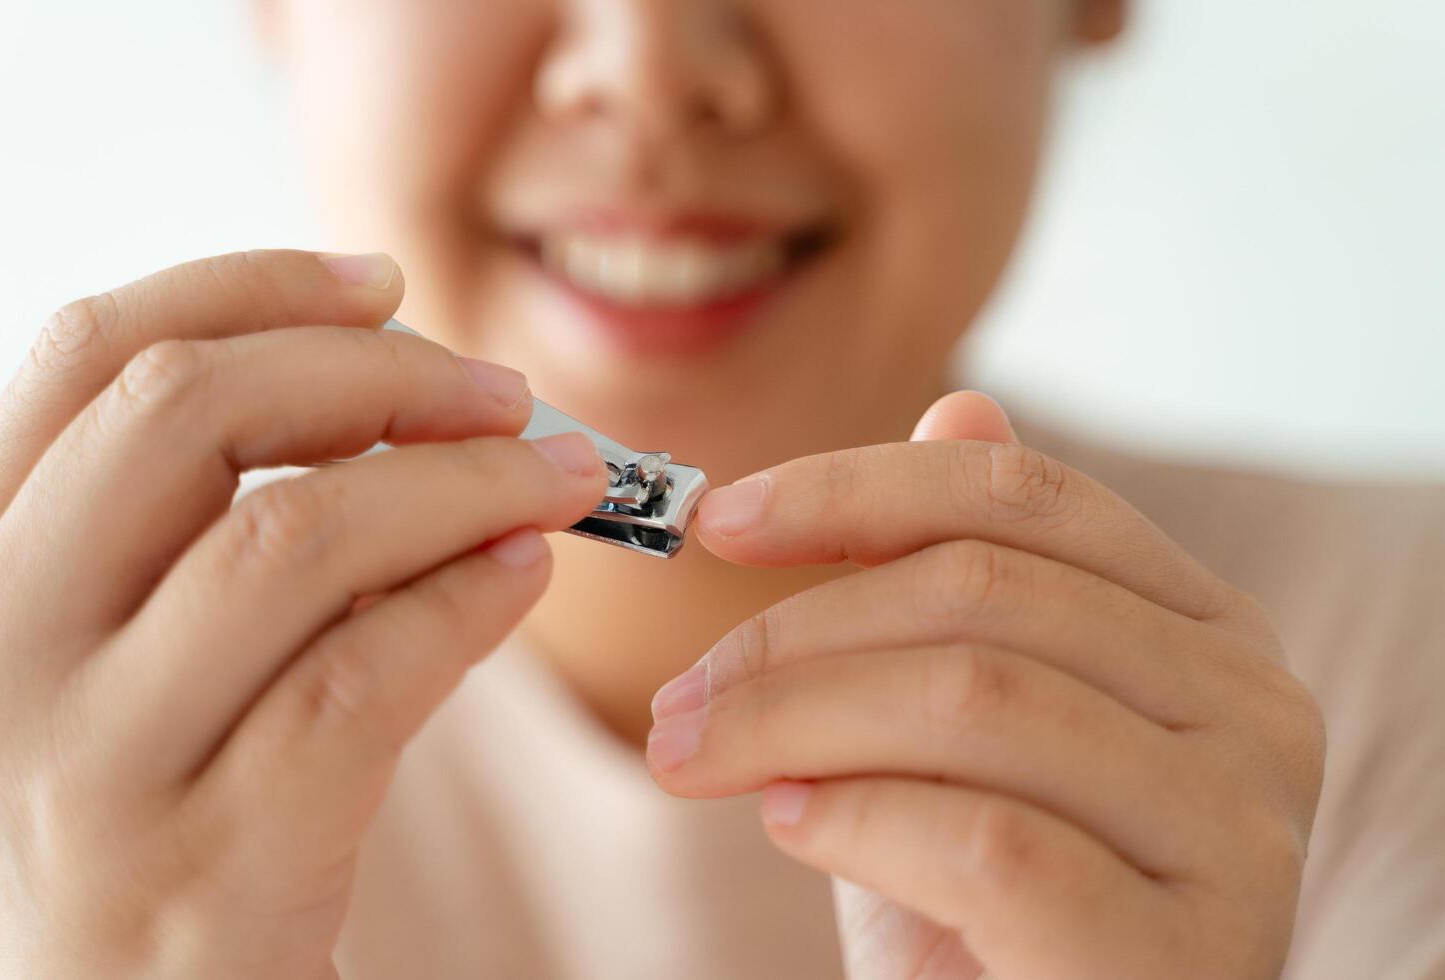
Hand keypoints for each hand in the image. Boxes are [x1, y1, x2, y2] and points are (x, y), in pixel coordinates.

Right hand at [0, 250, 606, 977]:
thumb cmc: (141, 842)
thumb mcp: (122, 669)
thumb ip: (201, 545)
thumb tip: (393, 409)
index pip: (88, 357)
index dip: (249, 288)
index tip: (381, 284)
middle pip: (186, 411)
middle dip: (376, 371)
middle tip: (501, 392)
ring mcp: (86, 774)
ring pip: (292, 532)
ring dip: (460, 480)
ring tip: (558, 478)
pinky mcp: (206, 874)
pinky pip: (363, 678)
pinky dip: (469, 598)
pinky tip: (525, 573)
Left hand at [648, 392, 1324, 979]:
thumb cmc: (990, 911)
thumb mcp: (965, 734)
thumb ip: (980, 582)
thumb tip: (960, 403)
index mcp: (1205, 633)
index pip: (1023, 497)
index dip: (854, 487)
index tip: (720, 520)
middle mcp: (1254, 712)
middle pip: (983, 591)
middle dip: (792, 634)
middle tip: (677, 701)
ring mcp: (1240, 833)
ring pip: (972, 697)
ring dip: (790, 722)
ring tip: (694, 758)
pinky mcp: (1186, 954)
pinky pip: (986, 839)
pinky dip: (856, 819)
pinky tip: (791, 828)